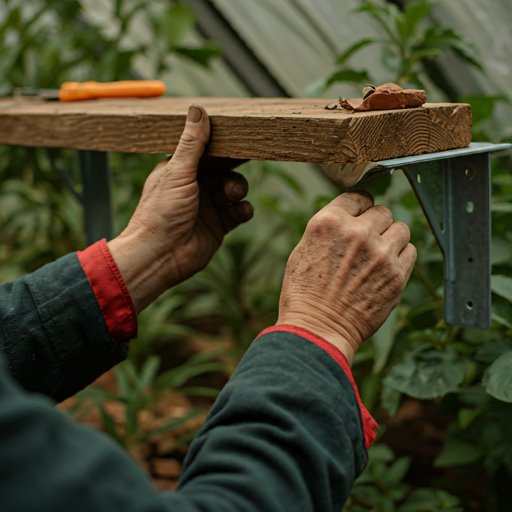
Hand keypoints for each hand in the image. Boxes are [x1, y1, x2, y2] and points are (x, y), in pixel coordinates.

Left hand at [108, 105, 253, 312]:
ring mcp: (207, 208)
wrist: (159, 256)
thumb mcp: (177, 172)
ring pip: (234, 190)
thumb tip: (198, 109)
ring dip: (238, 188)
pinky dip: (243, 210)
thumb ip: (192, 143)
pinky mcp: (218, 227)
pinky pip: (238, 213)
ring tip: (232, 195)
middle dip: (234, 167)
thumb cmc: (160, 213)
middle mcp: (194, 188)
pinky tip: (240, 211)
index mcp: (180, 171)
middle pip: (223, 170)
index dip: (222, 145)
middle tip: (247, 158)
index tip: (239, 137)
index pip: (206, 152)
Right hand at [277, 191, 415, 363]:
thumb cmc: (304, 294)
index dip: (358, 209)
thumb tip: (349, 219)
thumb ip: (328, 230)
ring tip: (378, 255)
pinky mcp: (396, 275)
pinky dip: (401, 257)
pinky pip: (410, 251)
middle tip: (366, 241)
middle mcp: (357, 233)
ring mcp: (380, 254)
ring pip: (401, 228)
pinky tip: (385, 269)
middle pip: (382, 212)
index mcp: (328, 223)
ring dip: (391, 239)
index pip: (357, 198)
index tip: (358, 218)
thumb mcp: (303, 251)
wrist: (318, 330)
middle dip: (375, 224)